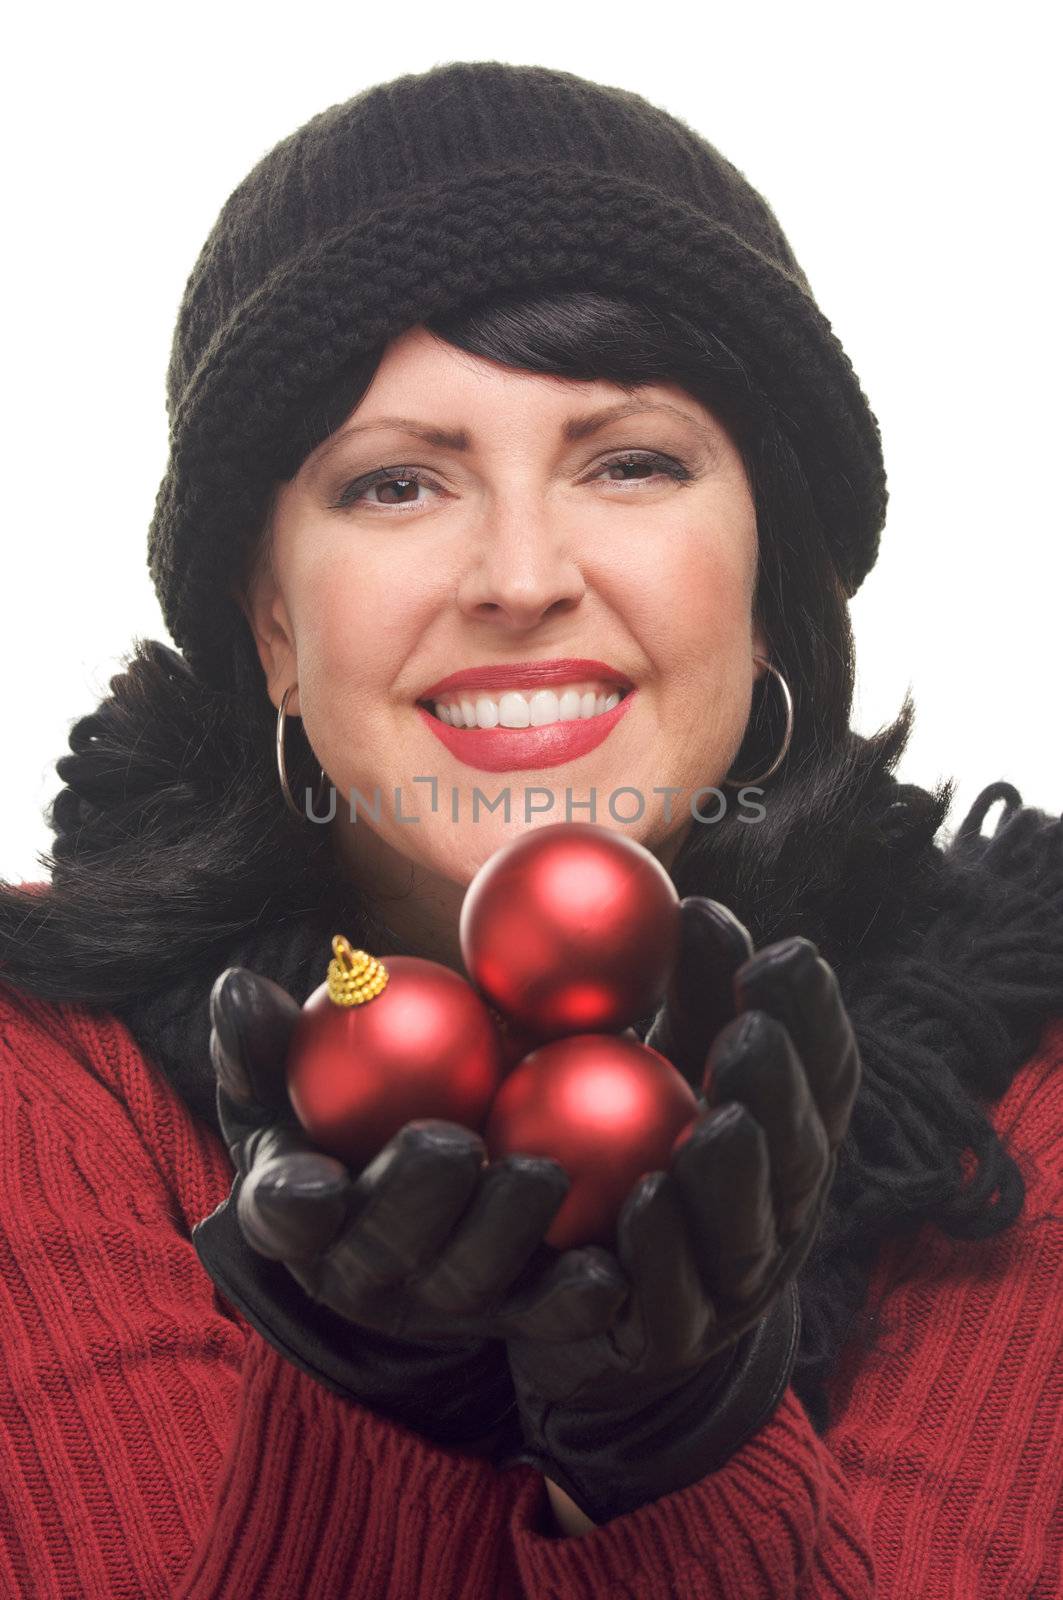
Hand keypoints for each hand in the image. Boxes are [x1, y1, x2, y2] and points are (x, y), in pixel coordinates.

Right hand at [196, 966, 628, 1347]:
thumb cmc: (339, 1104)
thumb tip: (236, 985)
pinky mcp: (509, 1313)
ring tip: (541, 1176)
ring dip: (501, 1235)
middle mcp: (362, 1268)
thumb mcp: (289, 1070)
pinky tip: (609, 1268)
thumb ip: (262, 1037)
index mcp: (298, 1210)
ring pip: (465, 1285)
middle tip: (453, 1147)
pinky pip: (541, 1314)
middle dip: (412, 1207)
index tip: (314, 1180)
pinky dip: (571, 1298)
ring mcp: (437, 1299)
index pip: (281, 1213)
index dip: (293, 1204)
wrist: (422, 1161)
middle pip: (380, 1253)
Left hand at [503, 900, 859, 1519]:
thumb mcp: (669, 1068)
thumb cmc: (648, 1152)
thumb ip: (690, 998)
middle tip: (747, 1034)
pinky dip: (665, 1252)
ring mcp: (737, 1282)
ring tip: (714, 1123)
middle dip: (780, 1091)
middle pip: (798, 1151)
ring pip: (752, 1230)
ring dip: (737, 1177)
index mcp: (793, 1140)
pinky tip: (644, 1201)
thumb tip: (689, 905)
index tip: (786, 953)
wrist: (612, 1313)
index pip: (824, 1076)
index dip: (814, 1020)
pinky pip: (677, 1298)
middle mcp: (784, 1211)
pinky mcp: (676, 1337)